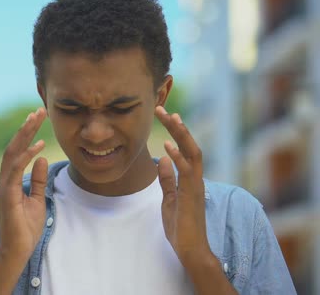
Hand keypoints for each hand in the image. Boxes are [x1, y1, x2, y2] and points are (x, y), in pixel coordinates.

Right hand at [0, 107, 47, 261]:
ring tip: (36, 118)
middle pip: (13, 146)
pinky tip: (38, 146)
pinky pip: (15, 169)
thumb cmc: (25, 228)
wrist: (16, 250)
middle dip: (26, 127)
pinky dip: (26, 156)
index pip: (18, 151)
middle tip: (38, 110)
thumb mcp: (37, 199)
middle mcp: (3, 179)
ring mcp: (3, 185)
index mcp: (9, 179)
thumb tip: (42, 159)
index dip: (27, 134)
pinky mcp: (6, 194)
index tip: (38, 118)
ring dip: (25, 134)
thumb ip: (38, 179)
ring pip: (12, 153)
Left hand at [154, 106, 211, 264]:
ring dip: (180, 134)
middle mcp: (196, 178)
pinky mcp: (192, 195)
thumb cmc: (181, 226)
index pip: (185, 148)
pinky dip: (178, 157)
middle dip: (177, 126)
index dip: (176, 132)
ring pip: (192, 153)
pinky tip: (168, 145)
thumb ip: (167, 180)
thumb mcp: (170, 199)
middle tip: (163, 109)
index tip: (166, 116)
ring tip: (170, 117)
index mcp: (190, 178)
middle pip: (189, 145)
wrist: (190, 249)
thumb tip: (162, 160)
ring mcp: (196, 185)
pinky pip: (187, 172)